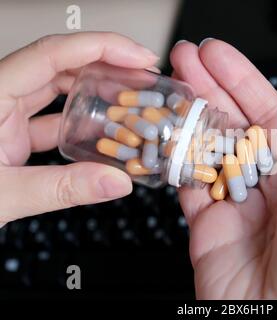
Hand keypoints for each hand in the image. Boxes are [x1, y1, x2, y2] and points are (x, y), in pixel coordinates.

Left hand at [0, 32, 158, 225]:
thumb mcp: (2, 196)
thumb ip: (62, 189)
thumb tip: (115, 182)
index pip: (52, 55)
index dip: (101, 48)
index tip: (137, 57)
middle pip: (62, 65)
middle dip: (107, 65)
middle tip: (144, 75)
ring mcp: (4, 117)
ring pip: (59, 91)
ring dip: (96, 95)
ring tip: (130, 102)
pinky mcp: (11, 137)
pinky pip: (53, 121)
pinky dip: (80, 126)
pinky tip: (102, 135)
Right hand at [170, 39, 276, 298]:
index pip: (270, 116)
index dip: (244, 83)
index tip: (219, 58)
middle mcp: (268, 186)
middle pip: (234, 126)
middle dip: (210, 91)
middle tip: (184, 61)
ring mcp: (234, 203)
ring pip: (208, 150)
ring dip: (189, 118)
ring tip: (168, 88)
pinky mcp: (206, 224)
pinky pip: (188, 185)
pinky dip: (174, 160)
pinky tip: (163, 133)